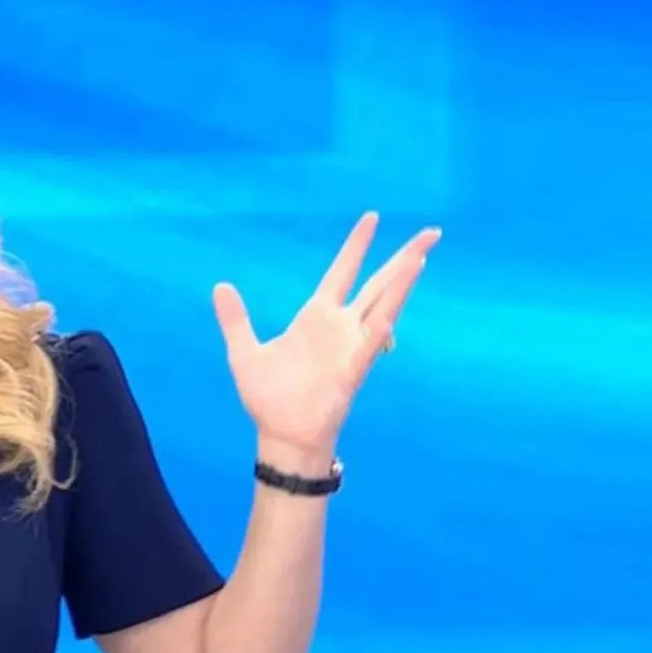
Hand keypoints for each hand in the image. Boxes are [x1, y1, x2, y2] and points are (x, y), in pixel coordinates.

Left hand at [212, 212, 440, 463]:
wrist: (281, 435)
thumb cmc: (269, 398)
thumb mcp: (244, 352)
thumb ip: (235, 319)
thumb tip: (220, 286)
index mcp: (316, 316)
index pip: (342, 271)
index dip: (356, 245)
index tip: (372, 217)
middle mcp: (340, 326)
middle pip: (378, 283)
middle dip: (403, 257)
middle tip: (431, 232)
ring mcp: (351, 346)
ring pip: (385, 306)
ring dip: (403, 283)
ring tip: (422, 257)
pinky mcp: (352, 370)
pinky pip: (371, 344)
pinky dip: (382, 327)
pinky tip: (394, 310)